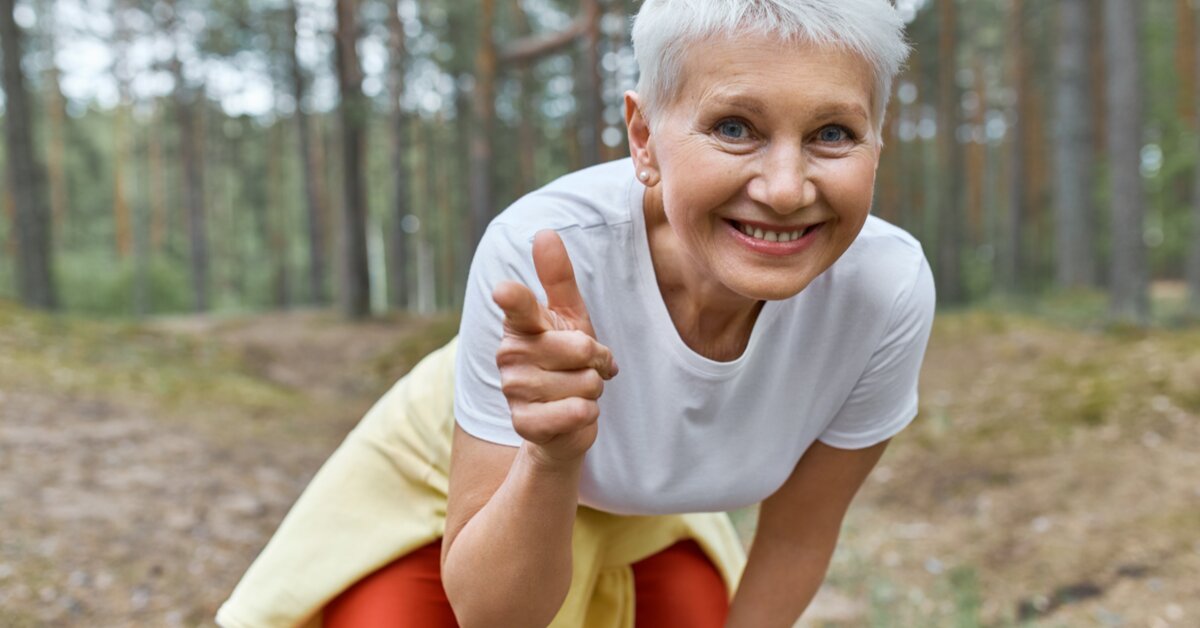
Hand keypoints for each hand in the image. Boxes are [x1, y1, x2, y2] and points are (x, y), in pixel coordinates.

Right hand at [492, 230, 617, 466]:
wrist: (563, 420)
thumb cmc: (567, 361)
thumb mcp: (569, 315)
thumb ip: (557, 277)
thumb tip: (544, 232)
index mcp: (521, 324)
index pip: (518, 305)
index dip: (512, 297)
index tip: (504, 290)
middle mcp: (510, 353)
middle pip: (581, 348)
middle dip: (598, 360)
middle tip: (585, 367)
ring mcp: (514, 389)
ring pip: (586, 382)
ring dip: (593, 389)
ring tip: (575, 391)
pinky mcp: (524, 423)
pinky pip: (576, 411)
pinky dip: (586, 413)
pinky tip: (574, 413)